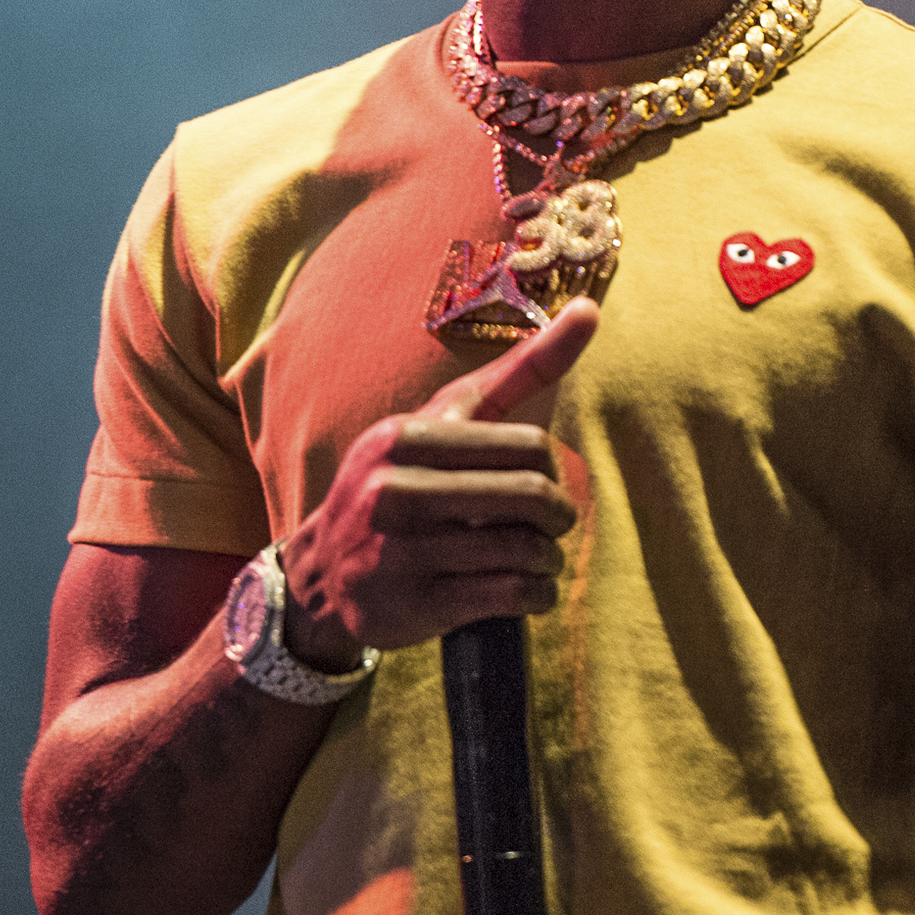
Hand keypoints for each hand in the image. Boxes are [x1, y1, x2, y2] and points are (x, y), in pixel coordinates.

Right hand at [275, 301, 597, 663]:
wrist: (323, 573)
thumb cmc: (403, 481)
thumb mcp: (443, 420)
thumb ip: (518, 371)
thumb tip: (590, 310)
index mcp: (404, 438)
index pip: (526, 447)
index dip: (551, 469)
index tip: (541, 482)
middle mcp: (395, 490)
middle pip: (531, 497)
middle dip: (558, 517)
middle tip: (553, 526)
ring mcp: (401, 552)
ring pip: (524, 550)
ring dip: (548, 559)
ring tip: (539, 558)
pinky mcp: (414, 604)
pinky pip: (510, 596)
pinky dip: (537, 595)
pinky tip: (529, 590)